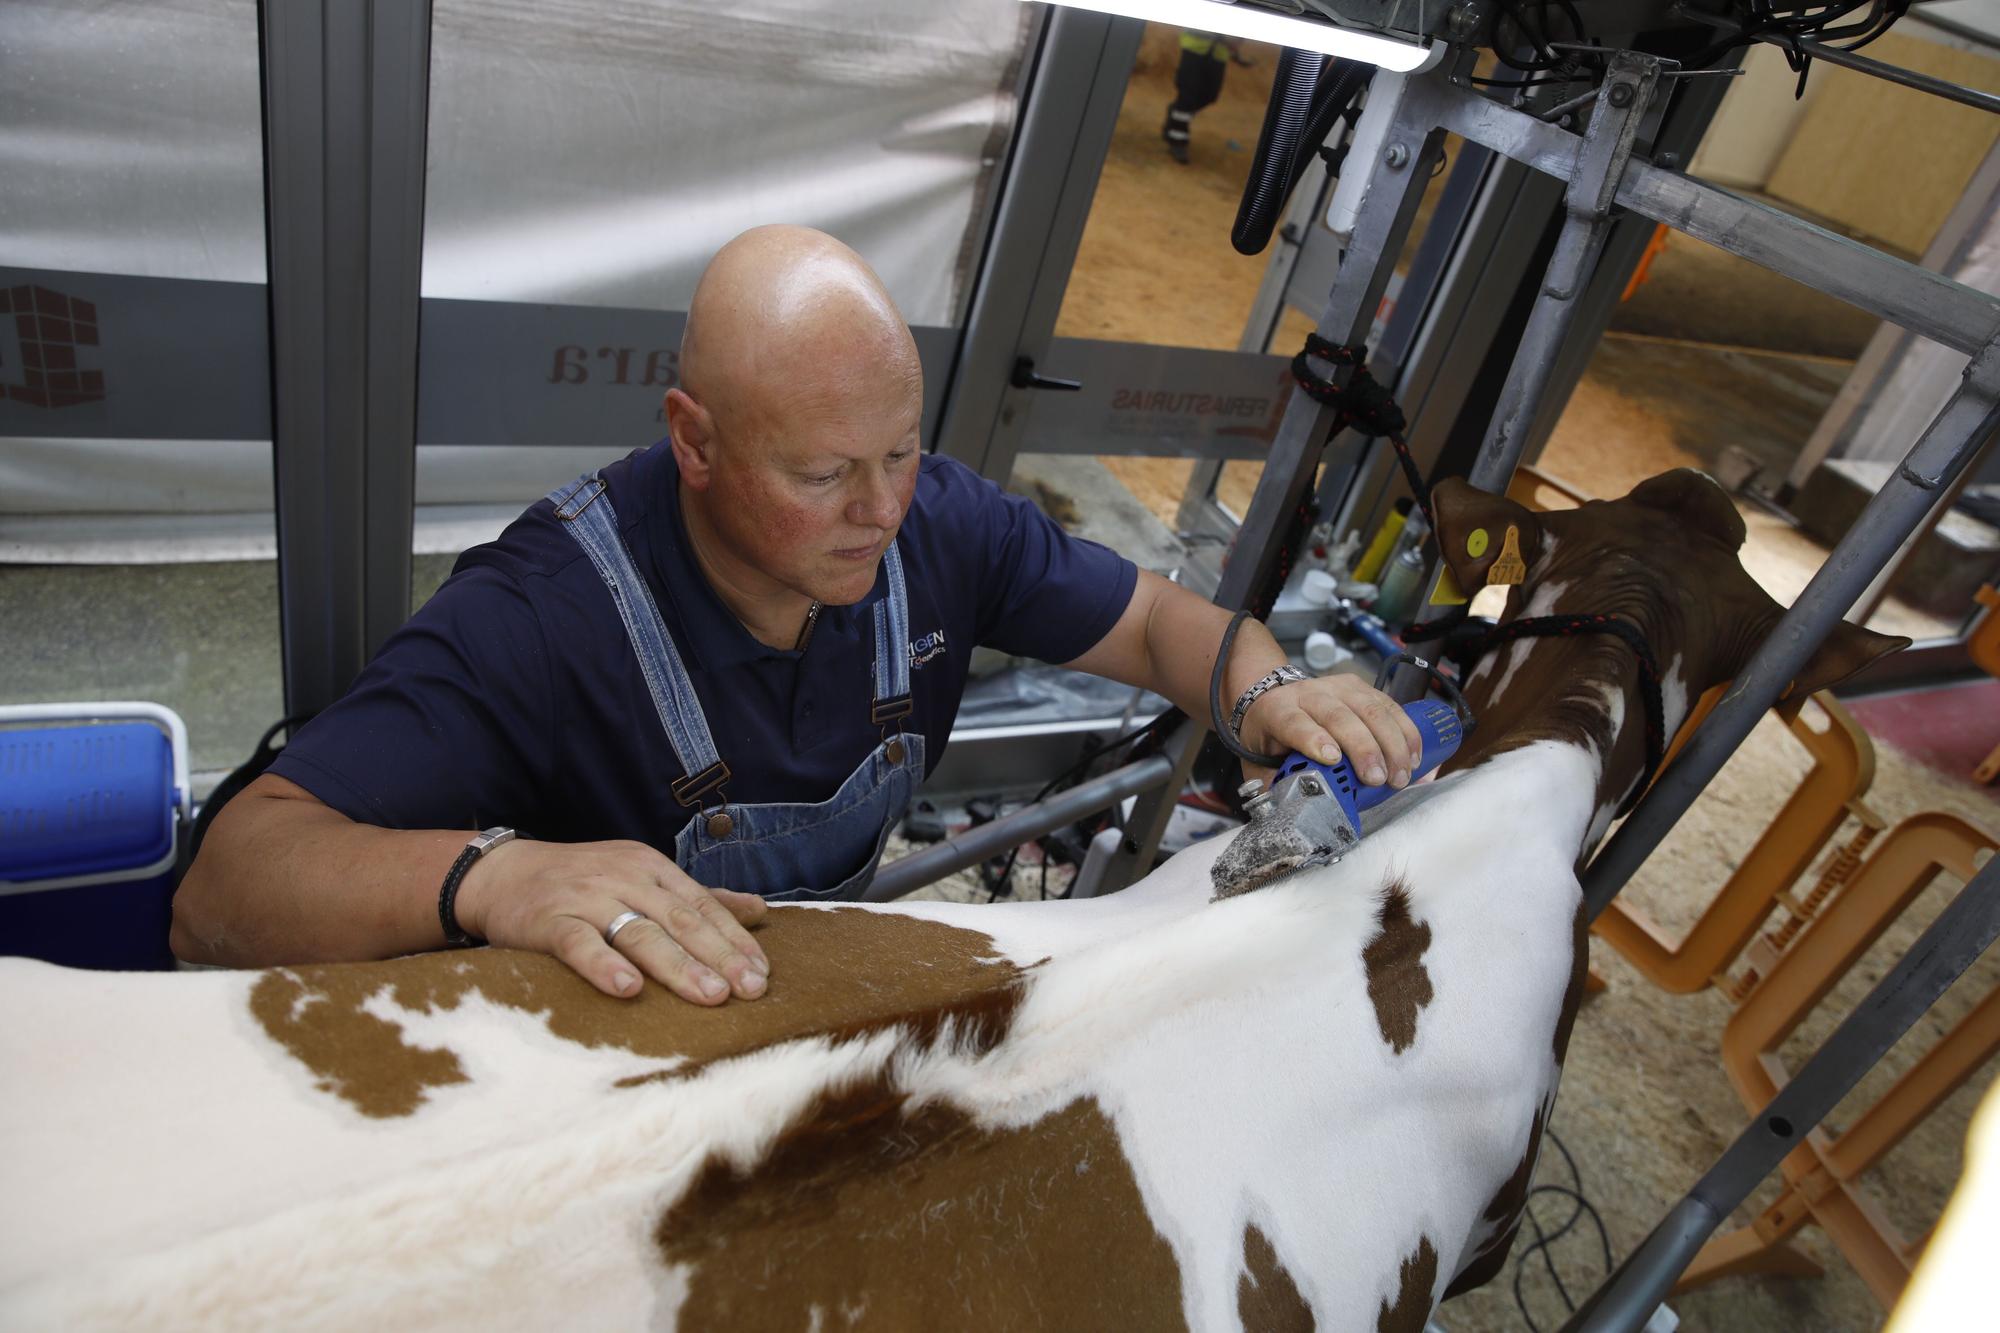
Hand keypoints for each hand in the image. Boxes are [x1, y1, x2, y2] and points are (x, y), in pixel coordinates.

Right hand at [453, 838, 769, 1003]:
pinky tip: (629, 989)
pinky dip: (605, 965)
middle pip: (679, 920)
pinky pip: (580, 944)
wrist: (501, 873)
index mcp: (651, 868)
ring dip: (677, 965)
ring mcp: (586, 899)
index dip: (734, 939)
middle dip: (719, 956)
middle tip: (751, 989)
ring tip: (711, 994)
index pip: (702, 905)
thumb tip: (759, 911)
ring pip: (639, 933)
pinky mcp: (549, 922)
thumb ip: (698, 897)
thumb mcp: (641, 878)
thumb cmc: (581, 881)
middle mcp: (624, 879)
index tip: (763, 973)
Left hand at [1239, 674, 1420, 788]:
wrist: (1273, 696)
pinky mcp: (1359, 687)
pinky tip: (1414, 754)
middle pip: (1339, 716)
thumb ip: (1273, 788)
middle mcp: (1308, 695)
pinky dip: (1405, 730)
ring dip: (1392, 742)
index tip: (1332, 759)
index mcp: (1278, 713)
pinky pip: (1389, 705)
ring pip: (1369, 708)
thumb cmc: (1270, 736)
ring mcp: (1336, 687)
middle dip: (1364, 748)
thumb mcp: (1259, 761)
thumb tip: (1292, 822)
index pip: (1295, 723)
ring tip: (1402, 774)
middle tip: (1378, 779)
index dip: (1314, 739)